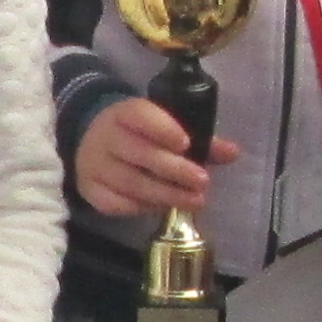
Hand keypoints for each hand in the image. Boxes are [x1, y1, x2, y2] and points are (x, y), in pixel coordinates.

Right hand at [73, 96, 234, 221]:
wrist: (91, 142)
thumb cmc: (139, 134)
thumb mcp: (164, 126)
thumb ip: (199, 138)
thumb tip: (232, 152)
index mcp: (123, 113)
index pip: (139, 116)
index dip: (163, 129)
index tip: (186, 144)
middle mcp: (104, 137)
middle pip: (138, 154)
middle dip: (174, 170)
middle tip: (202, 182)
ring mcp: (94, 165)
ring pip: (130, 183)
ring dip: (165, 194)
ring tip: (194, 201)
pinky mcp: (89, 190)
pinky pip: (117, 204)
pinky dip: (143, 207)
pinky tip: (163, 207)